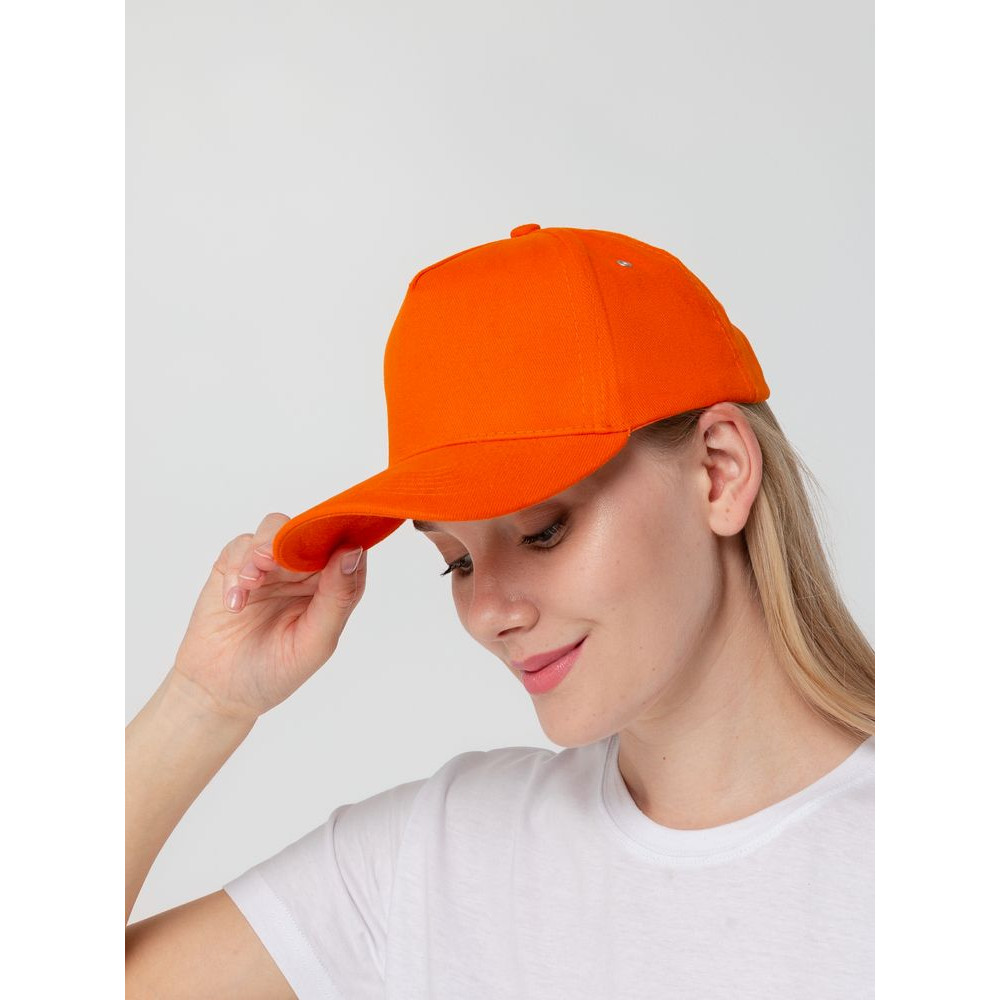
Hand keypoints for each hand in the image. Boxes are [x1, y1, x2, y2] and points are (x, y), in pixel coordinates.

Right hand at [169, 512, 367, 724]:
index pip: (348, 547)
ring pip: (274, 527)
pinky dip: (236, 570)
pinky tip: (235, 603)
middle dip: (293, 540)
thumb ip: (337, 597)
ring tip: (251, 583)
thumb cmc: (275, 671)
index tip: (330, 536)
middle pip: (309, 529)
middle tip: (272, 560)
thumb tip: (352, 552)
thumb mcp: (315, 641)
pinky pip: (239, 546)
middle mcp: (304, 572)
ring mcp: (270, 567)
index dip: (342, 533)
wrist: (220, 691)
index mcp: (332, 587)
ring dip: (261, 550)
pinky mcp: (234, 567)